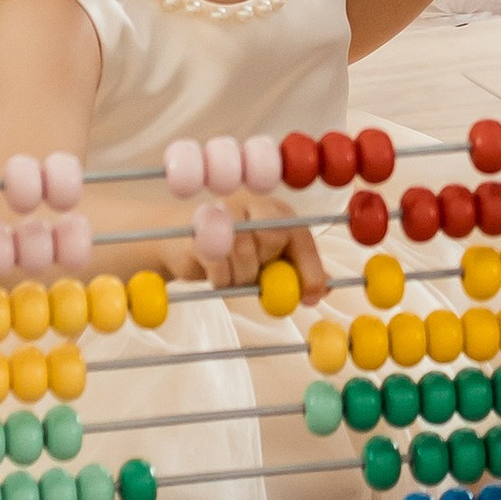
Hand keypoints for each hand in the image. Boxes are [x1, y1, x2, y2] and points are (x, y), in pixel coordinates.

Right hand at [180, 186, 329, 302]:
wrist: (177, 241)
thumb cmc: (229, 253)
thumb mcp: (266, 261)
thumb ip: (293, 271)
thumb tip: (323, 290)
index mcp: (275, 210)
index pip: (301, 236)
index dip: (310, 267)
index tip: (310, 296)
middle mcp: (253, 204)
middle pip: (272, 241)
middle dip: (264, 269)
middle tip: (253, 276)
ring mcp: (224, 212)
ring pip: (245, 255)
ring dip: (239, 278)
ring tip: (231, 274)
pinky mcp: (199, 229)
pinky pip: (219, 264)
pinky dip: (220, 279)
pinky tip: (215, 274)